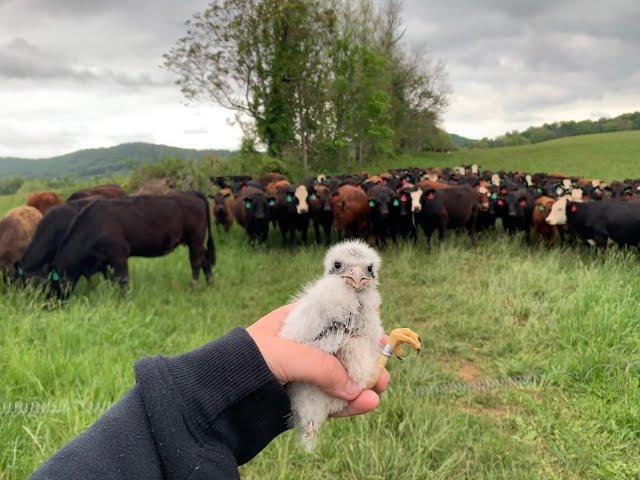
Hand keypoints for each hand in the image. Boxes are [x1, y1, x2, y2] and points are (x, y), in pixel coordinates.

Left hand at [246, 304, 389, 416]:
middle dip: (364, 357)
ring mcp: (301, 374)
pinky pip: (330, 401)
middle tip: (383, 365)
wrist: (215, 399)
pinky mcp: (301, 400)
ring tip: (380, 388)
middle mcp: (301, 347)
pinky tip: (366, 404)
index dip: (356, 319)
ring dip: (361, 383)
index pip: (332, 316)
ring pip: (339, 378)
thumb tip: (356, 389)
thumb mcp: (285, 354)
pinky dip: (349, 404)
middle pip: (341, 349)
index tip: (378, 325)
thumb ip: (321, 367)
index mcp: (295, 322)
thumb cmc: (246, 362)